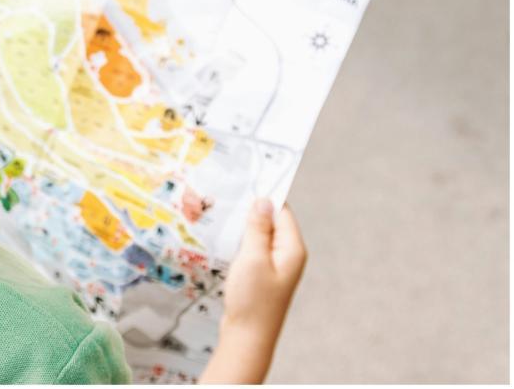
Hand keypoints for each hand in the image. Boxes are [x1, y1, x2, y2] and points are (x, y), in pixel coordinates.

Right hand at [200, 199, 305, 383]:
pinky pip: (253, 249)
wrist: (247, 338)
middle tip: (228, 194)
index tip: (246, 178)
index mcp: (292, 248)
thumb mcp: (253, 258)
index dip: (265, 195)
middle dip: (252, 209)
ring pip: (260, 235)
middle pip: (271, 221)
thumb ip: (258, 228)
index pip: (282, 210)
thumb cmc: (253, 299)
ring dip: (244, 226)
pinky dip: (240, 241)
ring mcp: (274, 266)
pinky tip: (225, 237)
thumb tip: (264, 200)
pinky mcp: (261, 275)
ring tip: (223, 212)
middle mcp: (287, 255)